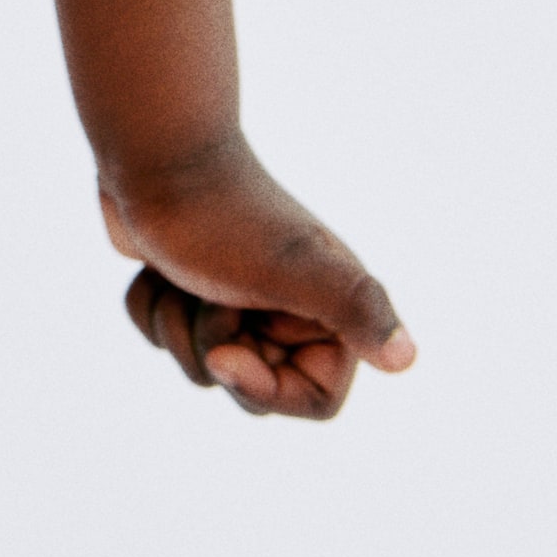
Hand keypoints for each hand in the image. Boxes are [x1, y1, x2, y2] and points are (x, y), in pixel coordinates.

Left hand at [100, 132, 415, 419]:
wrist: (157, 155)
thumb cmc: (224, 216)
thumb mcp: (295, 270)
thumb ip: (355, 310)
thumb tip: (407, 359)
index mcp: (330, 307)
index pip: (314, 401)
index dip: (263, 388)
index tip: (228, 351)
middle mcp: (291, 306)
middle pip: (249, 390)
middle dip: (213, 349)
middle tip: (212, 295)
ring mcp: (238, 298)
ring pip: (198, 365)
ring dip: (176, 323)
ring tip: (182, 274)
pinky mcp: (190, 286)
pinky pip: (161, 335)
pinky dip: (149, 306)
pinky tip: (155, 268)